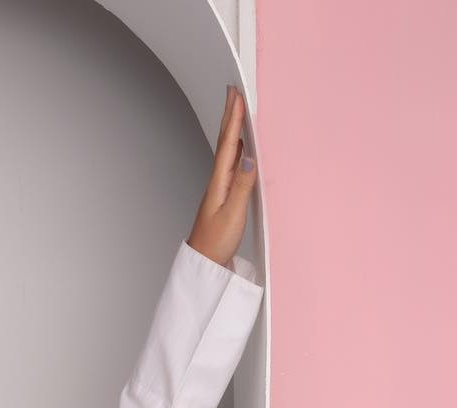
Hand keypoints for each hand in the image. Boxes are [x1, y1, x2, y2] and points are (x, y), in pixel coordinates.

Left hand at [187, 87, 257, 267]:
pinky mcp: (226, 198)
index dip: (233, 120)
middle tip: (233, 93)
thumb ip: (243, 186)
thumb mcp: (233, 215)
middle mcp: (218, 183)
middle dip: (230, 117)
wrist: (205, 266)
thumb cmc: (216, 244)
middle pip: (225, 144)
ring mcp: (221, 190)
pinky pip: (233, 166)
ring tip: (237, 111)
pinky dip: (237, 150)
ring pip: (228, 153)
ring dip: (233, 130)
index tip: (236, 96)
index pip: (227, 145)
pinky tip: (241, 148)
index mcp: (219, 184)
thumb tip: (250, 157)